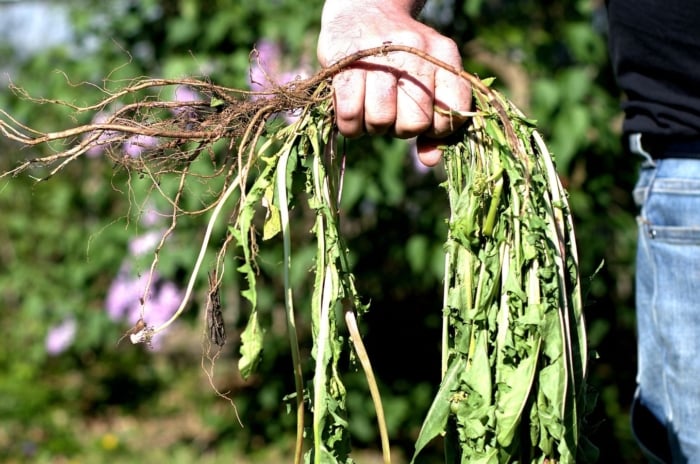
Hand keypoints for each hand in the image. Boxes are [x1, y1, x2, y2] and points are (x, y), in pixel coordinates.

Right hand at [317, 0, 470, 165]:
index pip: (453, 112)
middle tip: (391, 114)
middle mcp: (416, 51)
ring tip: (370, 110)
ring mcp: (380, 54)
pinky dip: (350, 126)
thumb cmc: (398, 58)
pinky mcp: (346, 61)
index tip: (421, 122)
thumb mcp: (426, 81)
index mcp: (444, 55)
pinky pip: (350, 115)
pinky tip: (351, 114)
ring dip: (372, 127)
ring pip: (381, 120)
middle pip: (414, 123)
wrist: (363, 9)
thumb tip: (432, 160)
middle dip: (399, 130)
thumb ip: (434, 124)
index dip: (435, 129)